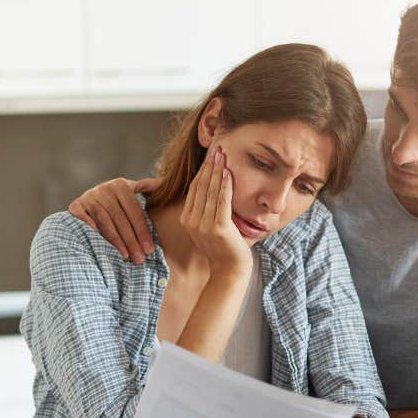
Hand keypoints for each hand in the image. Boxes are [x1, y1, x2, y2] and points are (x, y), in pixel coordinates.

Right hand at [68, 177, 156, 262]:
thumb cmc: (118, 201)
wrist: (90, 199)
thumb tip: (166, 183)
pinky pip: (82, 219)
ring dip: (116, 241)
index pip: (134, 212)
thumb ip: (149, 188)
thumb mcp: (134, 190)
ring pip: (105, 222)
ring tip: (126, 256)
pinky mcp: (75, 206)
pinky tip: (99, 242)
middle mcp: (105, 188)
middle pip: (121, 219)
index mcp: (122, 185)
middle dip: (132, 241)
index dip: (142, 231)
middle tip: (139, 259)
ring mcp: (89, 196)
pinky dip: (89, 228)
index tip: (149, 249)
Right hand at [180, 147, 251, 277]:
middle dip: (210, 165)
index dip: (203, 170)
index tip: (211, 155)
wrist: (230, 271)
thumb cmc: (224, 248)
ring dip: (218, 170)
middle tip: (217, 147)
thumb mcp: (208, 227)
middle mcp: (192, 221)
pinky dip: (225, 185)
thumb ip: (206, 210)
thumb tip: (212, 188)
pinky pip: (222, 201)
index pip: (195, 189)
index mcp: (187, 220)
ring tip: (223, 154)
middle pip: (201, 186)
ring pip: (211, 191)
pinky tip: (228, 172)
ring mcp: (204, 225)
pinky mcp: (218, 228)